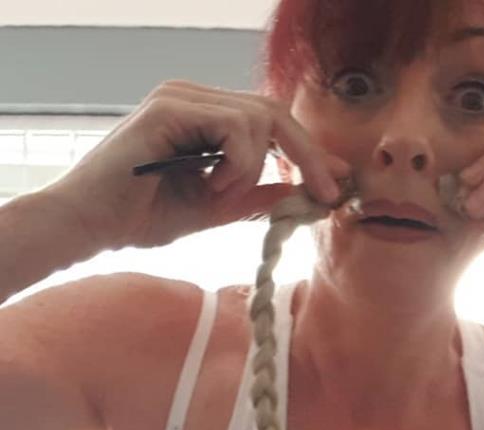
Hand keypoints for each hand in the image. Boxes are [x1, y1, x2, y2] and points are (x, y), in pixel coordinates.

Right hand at [45, 80, 351, 251]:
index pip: (273, 123)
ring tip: (223, 193)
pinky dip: (236, 163)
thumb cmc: (143, 216)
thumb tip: (304, 192)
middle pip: (275, 112)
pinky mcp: (168, 108)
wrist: (92, 224)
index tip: (339, 186)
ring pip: (258, 118)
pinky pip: (234, 127)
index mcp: (207, 119)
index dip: (311, 152)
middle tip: (327, 194)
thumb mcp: (217, 208)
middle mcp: (194, 99)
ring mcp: (180, 99)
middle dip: (310, 155)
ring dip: (256, 167)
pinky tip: (210, 184)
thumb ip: (257, 196)